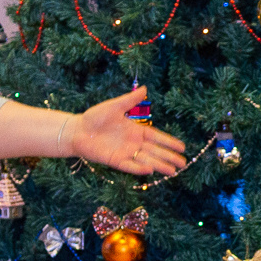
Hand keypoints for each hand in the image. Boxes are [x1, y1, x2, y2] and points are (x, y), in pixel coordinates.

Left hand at [69, 89, 187, 174]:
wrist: (77, 130)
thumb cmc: (94, 117)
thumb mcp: (114, 106)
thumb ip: (130, 100)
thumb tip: (145, 88)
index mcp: (135, 130)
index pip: (157, 137)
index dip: (169, 142)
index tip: (182, 147)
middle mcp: (133, 143)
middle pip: (155, 151)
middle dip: (169, 157)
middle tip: (183, 163)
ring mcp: (125, 153)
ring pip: (146, 160)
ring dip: (159, 165)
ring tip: (172, 171)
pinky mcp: (115, 161)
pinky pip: (129, 166)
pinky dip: (139, 168)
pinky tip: (150, 170)